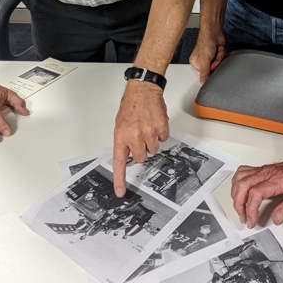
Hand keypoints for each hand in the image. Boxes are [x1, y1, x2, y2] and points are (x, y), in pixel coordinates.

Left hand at [113, 81, 168, 196]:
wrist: (143, 90)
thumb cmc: (131, 106)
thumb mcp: (120, 125)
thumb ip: (124, 141)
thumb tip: (128, 154)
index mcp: (121, 136)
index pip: (119, 163)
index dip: (120, 179)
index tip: (121, 192)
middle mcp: (135, 136)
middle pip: (141, 157)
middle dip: (141, 150)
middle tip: (140, 137)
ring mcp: (149, 132)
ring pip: (153, 149)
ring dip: (151, 141)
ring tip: (147, 127)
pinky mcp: (161, 127)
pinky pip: (163, 139)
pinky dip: (160, 133)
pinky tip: (155, 123)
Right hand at [189, 26, 225, 83]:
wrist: (214, 31)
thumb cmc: (206, 41)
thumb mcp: (204, 60)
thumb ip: (204, 73)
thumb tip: (203, 83)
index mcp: (195, 63)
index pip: (204, 74)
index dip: (209, 70)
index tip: (210, 65)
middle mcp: (202, 61)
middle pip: (212, 69)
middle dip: (215, 63)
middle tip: (213, 57)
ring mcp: (210, 57)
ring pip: (218, 64)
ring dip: (219, 58)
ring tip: (215, 52)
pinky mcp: (217, 54)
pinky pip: (222, 59)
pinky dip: (222, 54)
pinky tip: (218, 49)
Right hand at [231, 150, 282, 227]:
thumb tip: (276, 218)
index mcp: (278, 180)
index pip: (256, 193)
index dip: (250, 209)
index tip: (252, 220)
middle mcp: (268, 173)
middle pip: (243, 185)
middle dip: (239, 204)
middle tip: (244, 217)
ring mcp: (263, 170)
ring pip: (240, 178)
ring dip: (236, 194)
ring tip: (240, 207)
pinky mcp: (261, 169)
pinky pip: (242, 172)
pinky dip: (236, 183)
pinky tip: (239, 192)